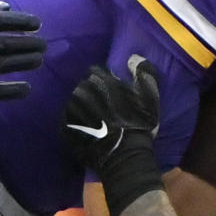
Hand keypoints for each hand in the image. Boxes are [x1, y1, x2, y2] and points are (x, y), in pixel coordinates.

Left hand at [64, 57, 163, 215]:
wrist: (124, 158)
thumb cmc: (139, 126)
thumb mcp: (150, 97)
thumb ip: (144, 73)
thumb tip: (133, 58)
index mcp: (99, 80)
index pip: (97, 73)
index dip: (106, 83)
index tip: (112, 94)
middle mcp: (81, 91)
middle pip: (85, 88)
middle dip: (93, 96)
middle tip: (104, 110)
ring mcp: (70, 111)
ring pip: (76, 104)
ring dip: (83, 110)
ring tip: (95, 123)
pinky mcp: (65, 128)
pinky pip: (68, 122)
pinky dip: (76, 125)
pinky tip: (88, 133)